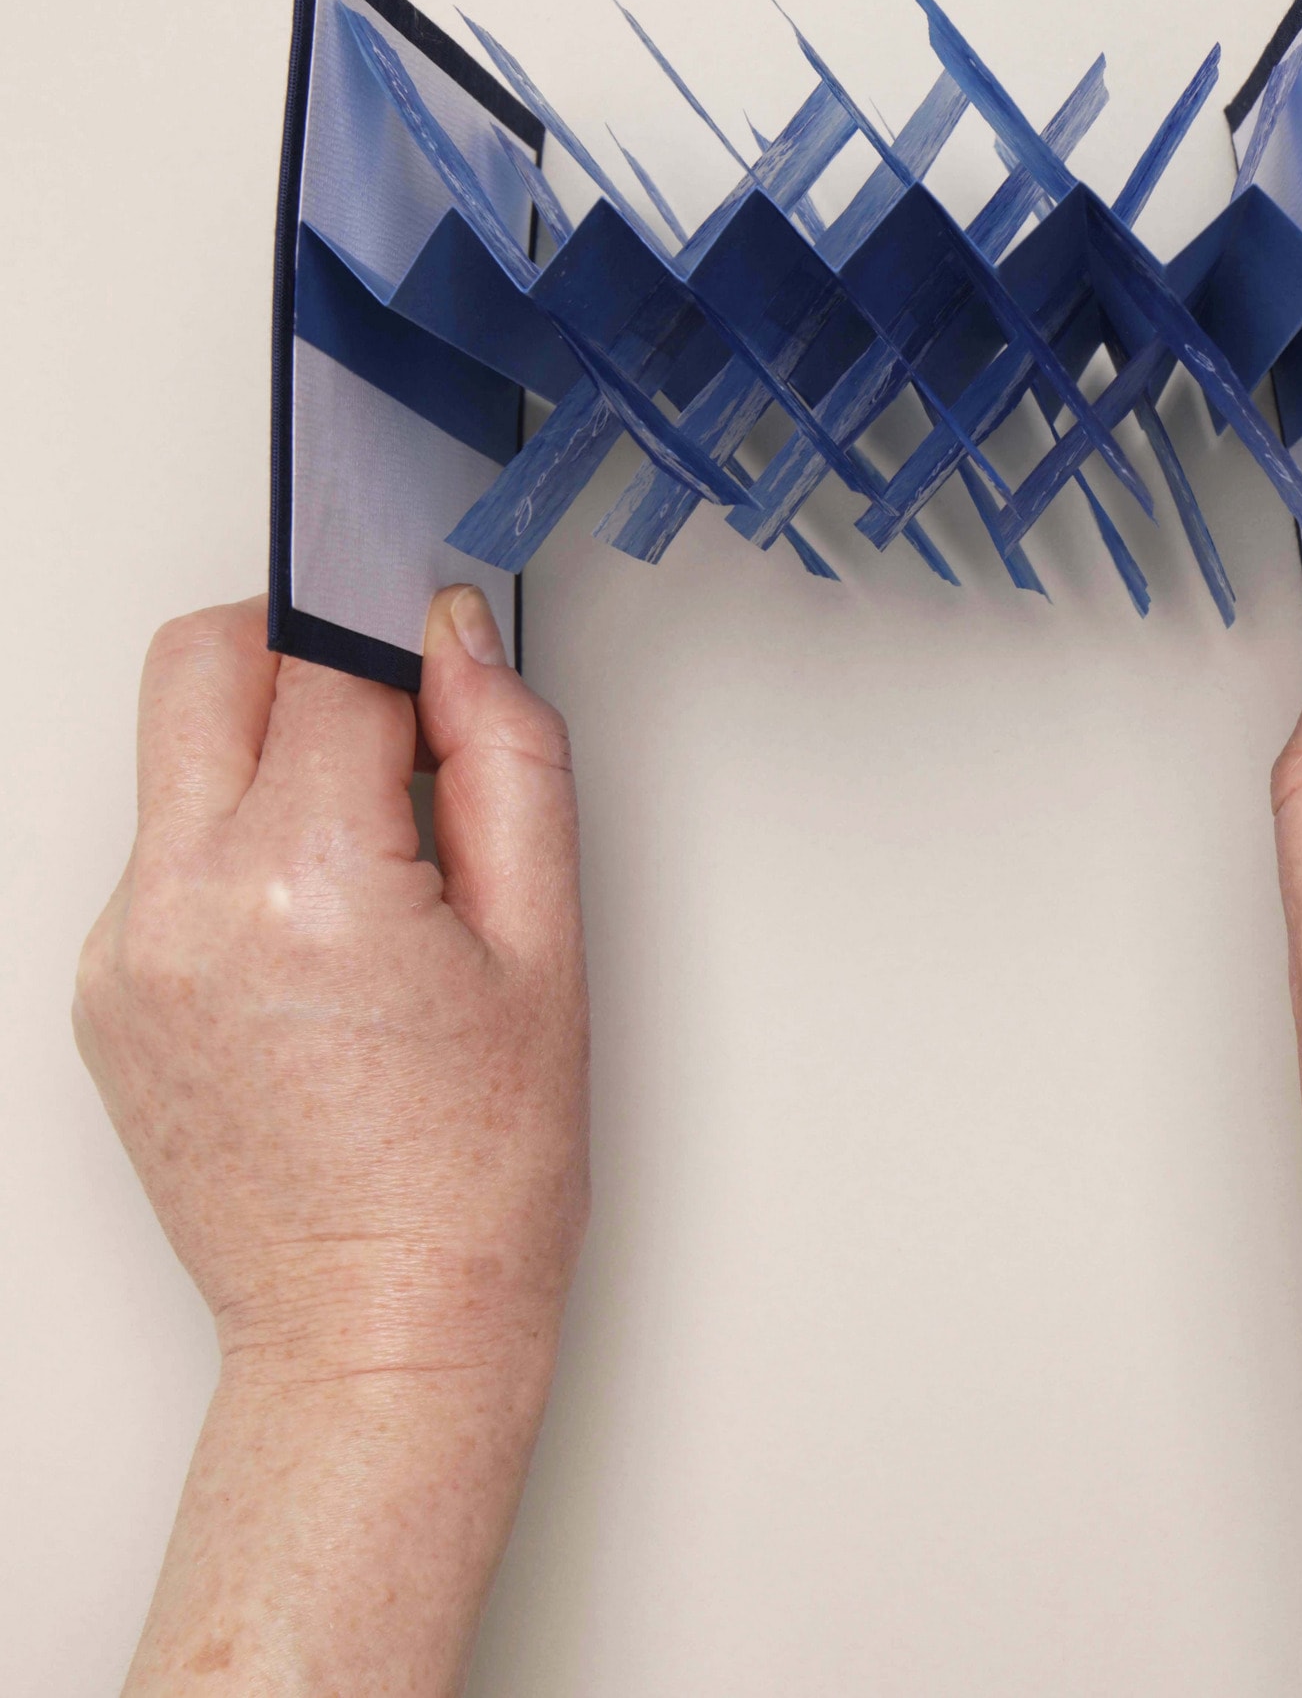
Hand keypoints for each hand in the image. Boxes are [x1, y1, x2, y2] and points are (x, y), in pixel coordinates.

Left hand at [75, 588, 587, 1694]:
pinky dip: (238, 835)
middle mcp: (178, 906)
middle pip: (203, 660)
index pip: (326, 660)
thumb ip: (509, 759)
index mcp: (303, 887)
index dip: (398, 629)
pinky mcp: (100, 988)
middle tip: (394, 722)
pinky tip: (319, 923)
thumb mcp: (546, 946)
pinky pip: (162, 842)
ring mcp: (120, 951)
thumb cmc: (480, 1172)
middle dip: (301, 644)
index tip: (438, 641)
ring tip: (369, 859)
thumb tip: (462, 643)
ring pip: (175, 748)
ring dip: (270, 747)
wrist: (382, 1327)